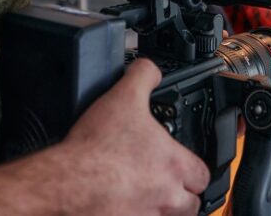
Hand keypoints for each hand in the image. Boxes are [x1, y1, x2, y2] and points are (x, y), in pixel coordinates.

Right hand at [58, 59, 210, 214]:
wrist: (67, 184)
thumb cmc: (96, 149)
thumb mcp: (124, 97)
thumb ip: (143, 77)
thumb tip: (149, 69)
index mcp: (175, 166)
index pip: (203, 175)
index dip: (193, 169)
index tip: (182, 165)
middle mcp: (167, 199)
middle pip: (191, 205)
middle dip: (181, 196)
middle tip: (164, 185)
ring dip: (158, 209)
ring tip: (141, 196)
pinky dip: (132, 214)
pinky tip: (118, 205)